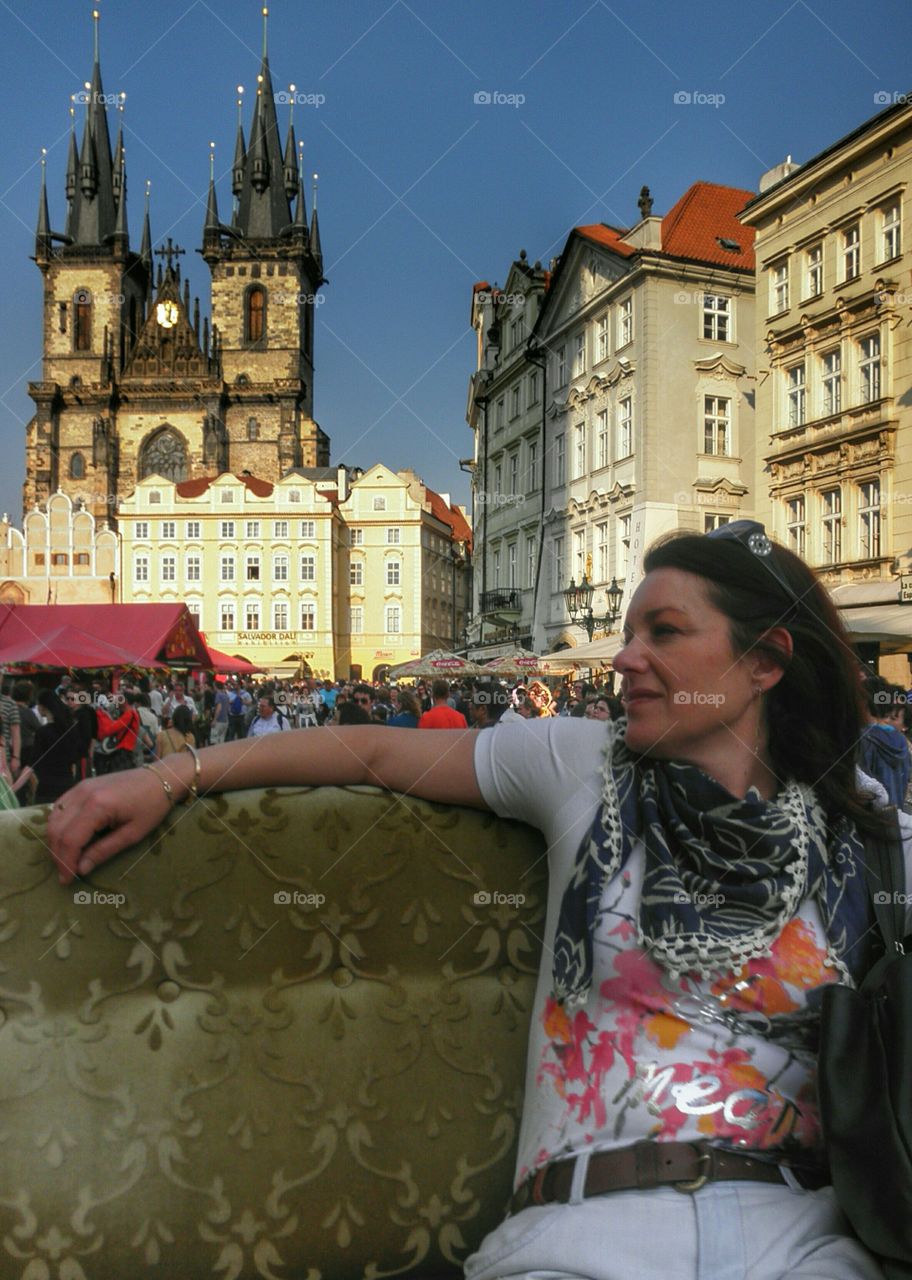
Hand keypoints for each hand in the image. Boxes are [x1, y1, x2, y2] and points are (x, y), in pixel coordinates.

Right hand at [47, 768, 175, 884]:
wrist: (160, 777)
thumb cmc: (152, 806)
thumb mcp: (132, 834)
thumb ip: (104, 851)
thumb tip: (81, 869)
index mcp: (97, 806)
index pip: (70, 839)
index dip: (65, 862)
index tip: (67, 881)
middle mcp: (82, 794)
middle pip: (57, 830)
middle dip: (58, 855)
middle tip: (66, 873)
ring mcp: (79, 787)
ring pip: (53, 818)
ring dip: (55, 841)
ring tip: (66, 859)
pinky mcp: (81, 785)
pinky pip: (59, 807)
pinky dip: (58, 825)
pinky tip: (66, 838)